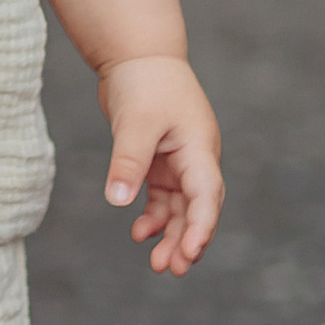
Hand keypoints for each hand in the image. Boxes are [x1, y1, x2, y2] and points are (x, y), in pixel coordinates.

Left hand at [99, 54, 223, 273]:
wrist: (137, 55)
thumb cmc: (145, 83)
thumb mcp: (135, 123)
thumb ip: (128, 162)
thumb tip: (118, 201)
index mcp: (199, 148)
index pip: (207, 195)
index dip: (201, 226)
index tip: (191, 253)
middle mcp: (195, 159)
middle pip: (198, 209)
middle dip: (188, 240)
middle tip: (173, 270)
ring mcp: (179, 162)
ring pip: (180, 209)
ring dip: (171, 235)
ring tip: (157, 263)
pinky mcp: (160, 162)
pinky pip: (162, 198)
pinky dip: (153, 216)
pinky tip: (138, 231)